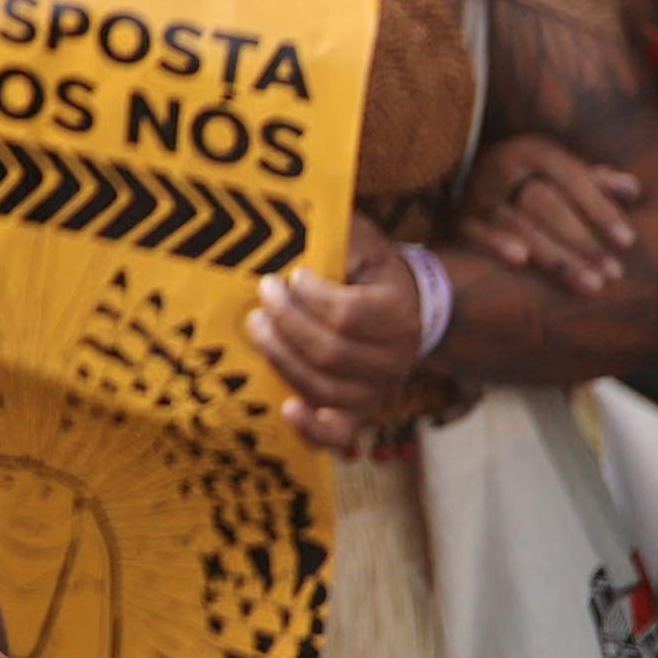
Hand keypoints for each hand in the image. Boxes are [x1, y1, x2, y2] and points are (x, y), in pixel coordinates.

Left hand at [249, 211, 424, 453]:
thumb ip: (338, 235)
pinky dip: (311, 429)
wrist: (399, 306)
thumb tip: (300, 222)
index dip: (311, 296)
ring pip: (324, 389)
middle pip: (331, 354)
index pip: (348, 315)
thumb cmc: (368, 270)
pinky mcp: (359, 414)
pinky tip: (287, 408)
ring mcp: (377, 392)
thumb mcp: (361, 241)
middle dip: (286, 324)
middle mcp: (395, 361)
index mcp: (399, 315)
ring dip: (282, 359)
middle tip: (263, 296)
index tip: (292, 275)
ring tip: (258, 327)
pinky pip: (337, 435)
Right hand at [458, 131, 639, 296]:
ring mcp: (477, 193)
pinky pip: (475, 231)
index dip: (601, 209)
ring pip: (517, 224)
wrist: (460, 179)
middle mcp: (501, 166)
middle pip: (545, 204)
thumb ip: (591, 181)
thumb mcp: (556, 172)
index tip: (628, 241)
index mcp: (531, 151)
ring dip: (555, 257)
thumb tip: (631, 187)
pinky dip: (494, 243)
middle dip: (582, 240)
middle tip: (614, 273)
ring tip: (590, 284)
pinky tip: (520, 261)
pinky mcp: (457, 217)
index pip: (572, 178)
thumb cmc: (525, 181)